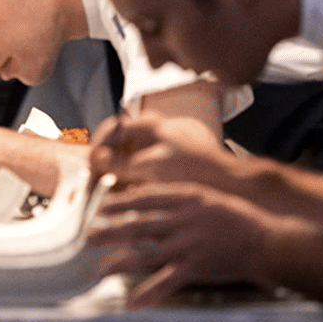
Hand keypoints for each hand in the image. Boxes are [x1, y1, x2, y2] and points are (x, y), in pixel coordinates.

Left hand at [88, 181, 276, 306]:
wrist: (267, 240)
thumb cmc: (240, 219)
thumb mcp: (209, 198)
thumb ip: (182, 200)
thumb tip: (152, 200)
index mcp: (186, 198)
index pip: (145, 198)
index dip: (121, 203)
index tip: (102, 207)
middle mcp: (183, 219)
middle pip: (138, 224)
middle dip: (111, 231)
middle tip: (88, 236)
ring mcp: (188, 244)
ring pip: (146, 253)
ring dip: (121, 262)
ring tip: (101, 270)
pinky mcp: (196, 267)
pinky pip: (167, 281)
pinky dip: (149, 293)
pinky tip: (133, 302)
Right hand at [91, 114, 242, 192]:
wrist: (232, 185)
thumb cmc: (196, 171)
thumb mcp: (153, 166)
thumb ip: (121, 163)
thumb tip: (94, 159)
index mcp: (153, 125)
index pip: (114, 128)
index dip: (98, 146)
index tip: (90, 166)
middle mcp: (157, 132)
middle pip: (120, 143)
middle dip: (106, 162)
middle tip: (95, 182)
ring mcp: (164, 149)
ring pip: (130, 158)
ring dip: (117, 174)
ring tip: (108, 192)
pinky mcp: (170, 165)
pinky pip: (142, 170)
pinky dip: (132, 180)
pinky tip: (128, 196)